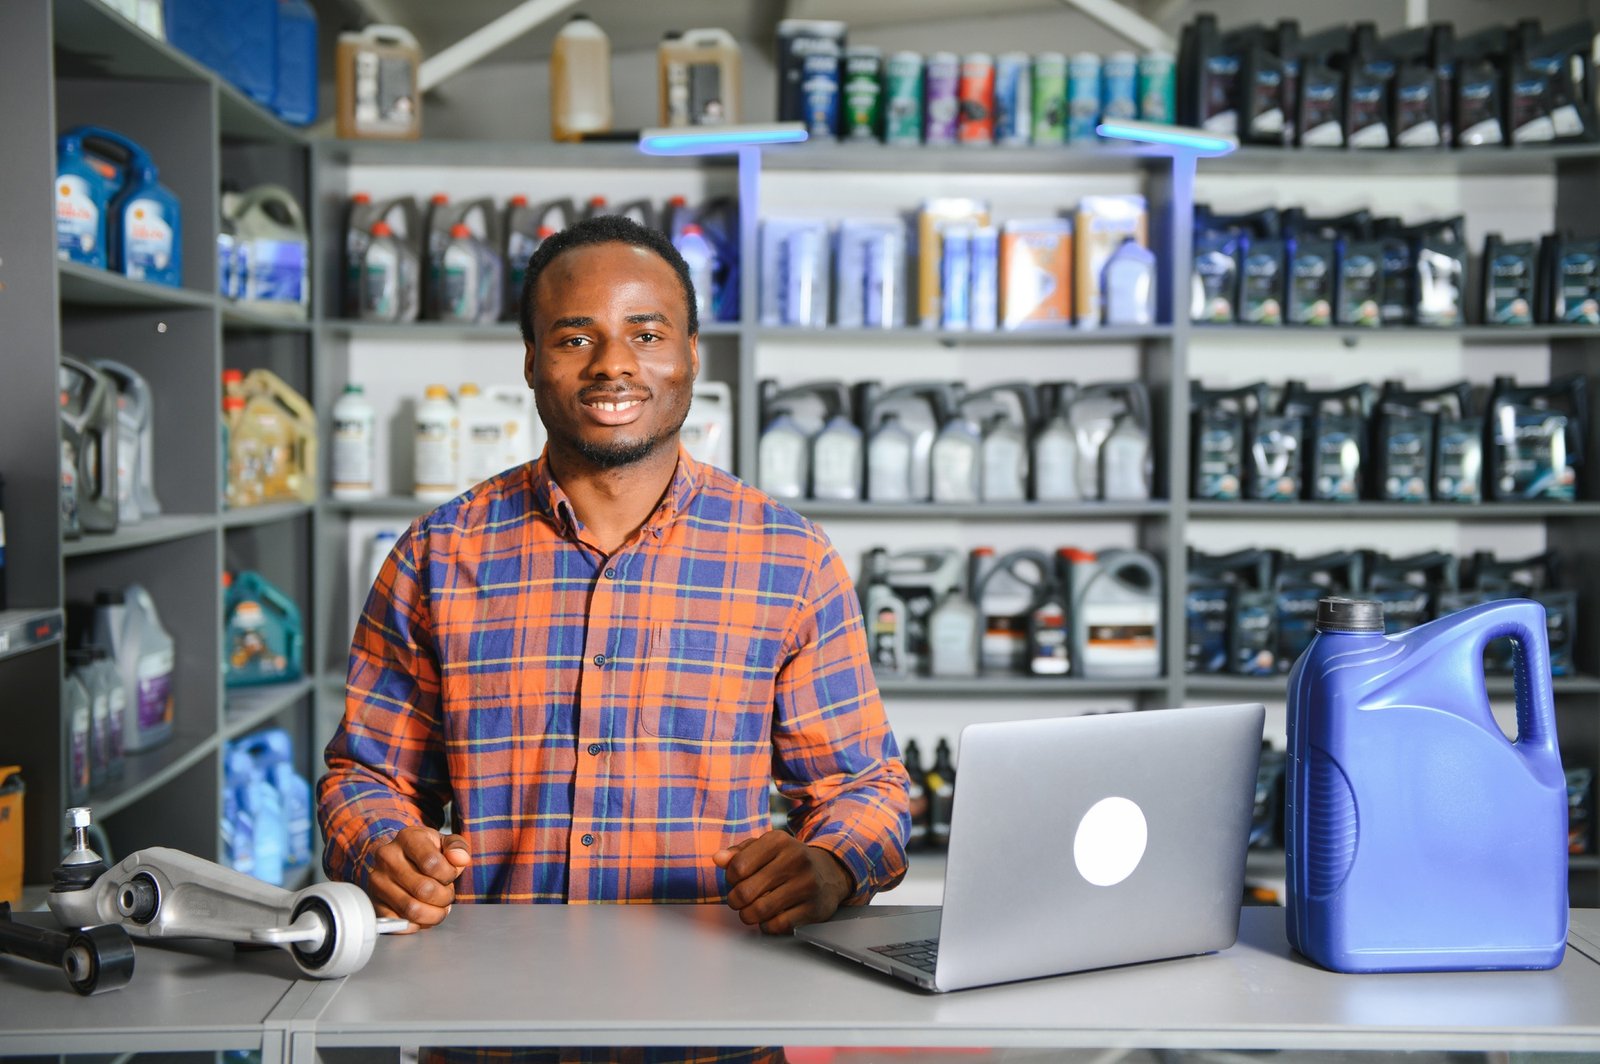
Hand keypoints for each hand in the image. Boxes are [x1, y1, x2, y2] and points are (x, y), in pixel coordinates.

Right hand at [365, 827, 470, 932]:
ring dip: (433, 914)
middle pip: (424, 889)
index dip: (449, 875)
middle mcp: (387, 857)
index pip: (432, 863)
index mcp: (407, 837)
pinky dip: (415, 925)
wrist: (401, 858)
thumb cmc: (427, 851)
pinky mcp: (374, 902)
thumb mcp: (445, 842)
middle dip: (444, 897)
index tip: (451, 875)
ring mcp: (378, 881)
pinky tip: (423, 916)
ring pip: (411, 909)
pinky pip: (396, 923)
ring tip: (439, 907)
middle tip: (447, 895)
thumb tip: (461, 859)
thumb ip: (458, 847)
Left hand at [712, 830, 852, 933]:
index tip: (736, 881)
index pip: (738, 867)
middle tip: (739, 900)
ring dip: (747, 916)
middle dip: (735, 901)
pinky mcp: (814, 907)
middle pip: (746, 891)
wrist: (830, 872)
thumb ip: (739, 853)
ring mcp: (806, 884)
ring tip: (749, 911)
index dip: (730, 879)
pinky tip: (769, 918)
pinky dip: (766, 926)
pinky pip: (777, 925)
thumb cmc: (789, 860)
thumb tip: (718, 859)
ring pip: (759, 910)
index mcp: (779, 841)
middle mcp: (795, 859)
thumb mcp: (766, 848)